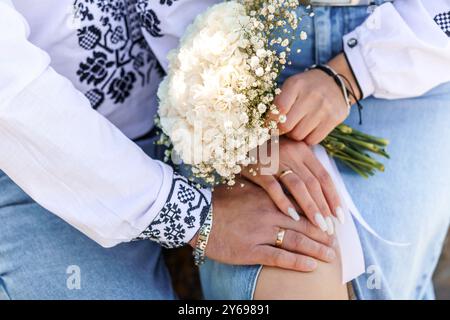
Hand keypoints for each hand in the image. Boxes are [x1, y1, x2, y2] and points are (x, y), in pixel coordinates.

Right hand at [190, 179, 336, 271]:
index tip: (329, 223)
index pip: (301, 206)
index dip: (318, 216)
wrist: (195, 215)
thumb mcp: (244, 187)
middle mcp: (268, 214)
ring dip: (316, 249)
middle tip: (336, 242)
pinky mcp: (250, 250)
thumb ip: (264, 188)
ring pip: (296, 241)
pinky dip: (297, 262)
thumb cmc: (219, 200)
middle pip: (304, 225)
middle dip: (323, 235)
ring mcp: (260, 232)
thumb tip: (280, 186)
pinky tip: (311, 266)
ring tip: (331, 256)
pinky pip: (279, 257)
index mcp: (268, 198)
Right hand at [242, 137, 342, 234]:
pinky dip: (284, 202)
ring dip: (310, 207)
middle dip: (324, 207)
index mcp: (302, 151)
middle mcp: (291, 152)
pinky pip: (273, 186)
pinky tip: (292, 217)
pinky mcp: (257, 167)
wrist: (235, 144)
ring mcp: (274, 159)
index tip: (340, 218)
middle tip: (331, 229)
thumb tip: (324, 201)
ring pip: (298, 185)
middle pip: (314, 183)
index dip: (334, 198)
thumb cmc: (263, 158)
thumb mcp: (286, 159)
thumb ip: (302, 172)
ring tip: (318, 226)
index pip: (324, 176)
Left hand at [272, 53, 360, 144]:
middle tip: (282, 128)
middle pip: (287, 126)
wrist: (334, 82)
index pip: (278, 110)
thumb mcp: (290, 87)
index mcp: (296, 85)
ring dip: (294, 135)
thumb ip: (278, 103)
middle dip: (281, 130)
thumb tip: (265, 126)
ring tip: (297, 126)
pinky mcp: (334, 119)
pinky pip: (313, 140)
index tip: (268, 126)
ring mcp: (324, 108)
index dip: (270, 122)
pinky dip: (307, 138)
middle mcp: (311, 96)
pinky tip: (308, 129)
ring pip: (299, 136)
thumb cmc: (305, 87)